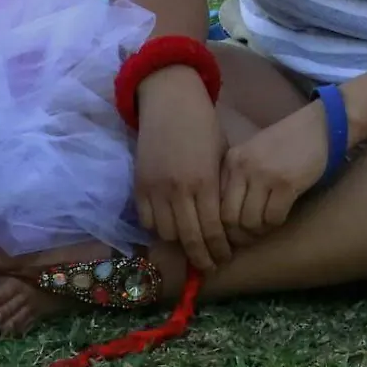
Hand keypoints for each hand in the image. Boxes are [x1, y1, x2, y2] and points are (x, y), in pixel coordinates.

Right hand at [132, 66, 231, 271]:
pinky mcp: (139, 184)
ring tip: (190, 245)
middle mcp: (179, 189)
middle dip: (202, 257)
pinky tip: (170, 227)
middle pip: (189, 239)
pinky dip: (158, 228)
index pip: (212, 230)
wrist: (170, 101)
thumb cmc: (204, 126)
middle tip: (210, 265)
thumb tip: (226, 222)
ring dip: (179, 243)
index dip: (218, 250)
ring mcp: (156, 188)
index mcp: (205, 182)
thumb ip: (221, 190)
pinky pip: (146, 219)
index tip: (224, 258)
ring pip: (166, 233)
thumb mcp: (222, 157)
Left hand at [220, 102, 328, 237]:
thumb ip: (237, 179)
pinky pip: (273, 218)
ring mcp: (263, 175)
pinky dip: (275, 225)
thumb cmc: (285, 144)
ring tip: (264, 230)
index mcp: (231, 161)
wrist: (318, 127)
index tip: (229, 235)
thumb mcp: (252, 155)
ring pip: (250, 221)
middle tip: (247, 241)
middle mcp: (242, 167)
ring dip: (258, 232)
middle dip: (237, 236)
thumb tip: (225, 218)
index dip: (220, 226)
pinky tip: (279, 219)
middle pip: (229, 217)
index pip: (214, 203)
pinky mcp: (286, 183)